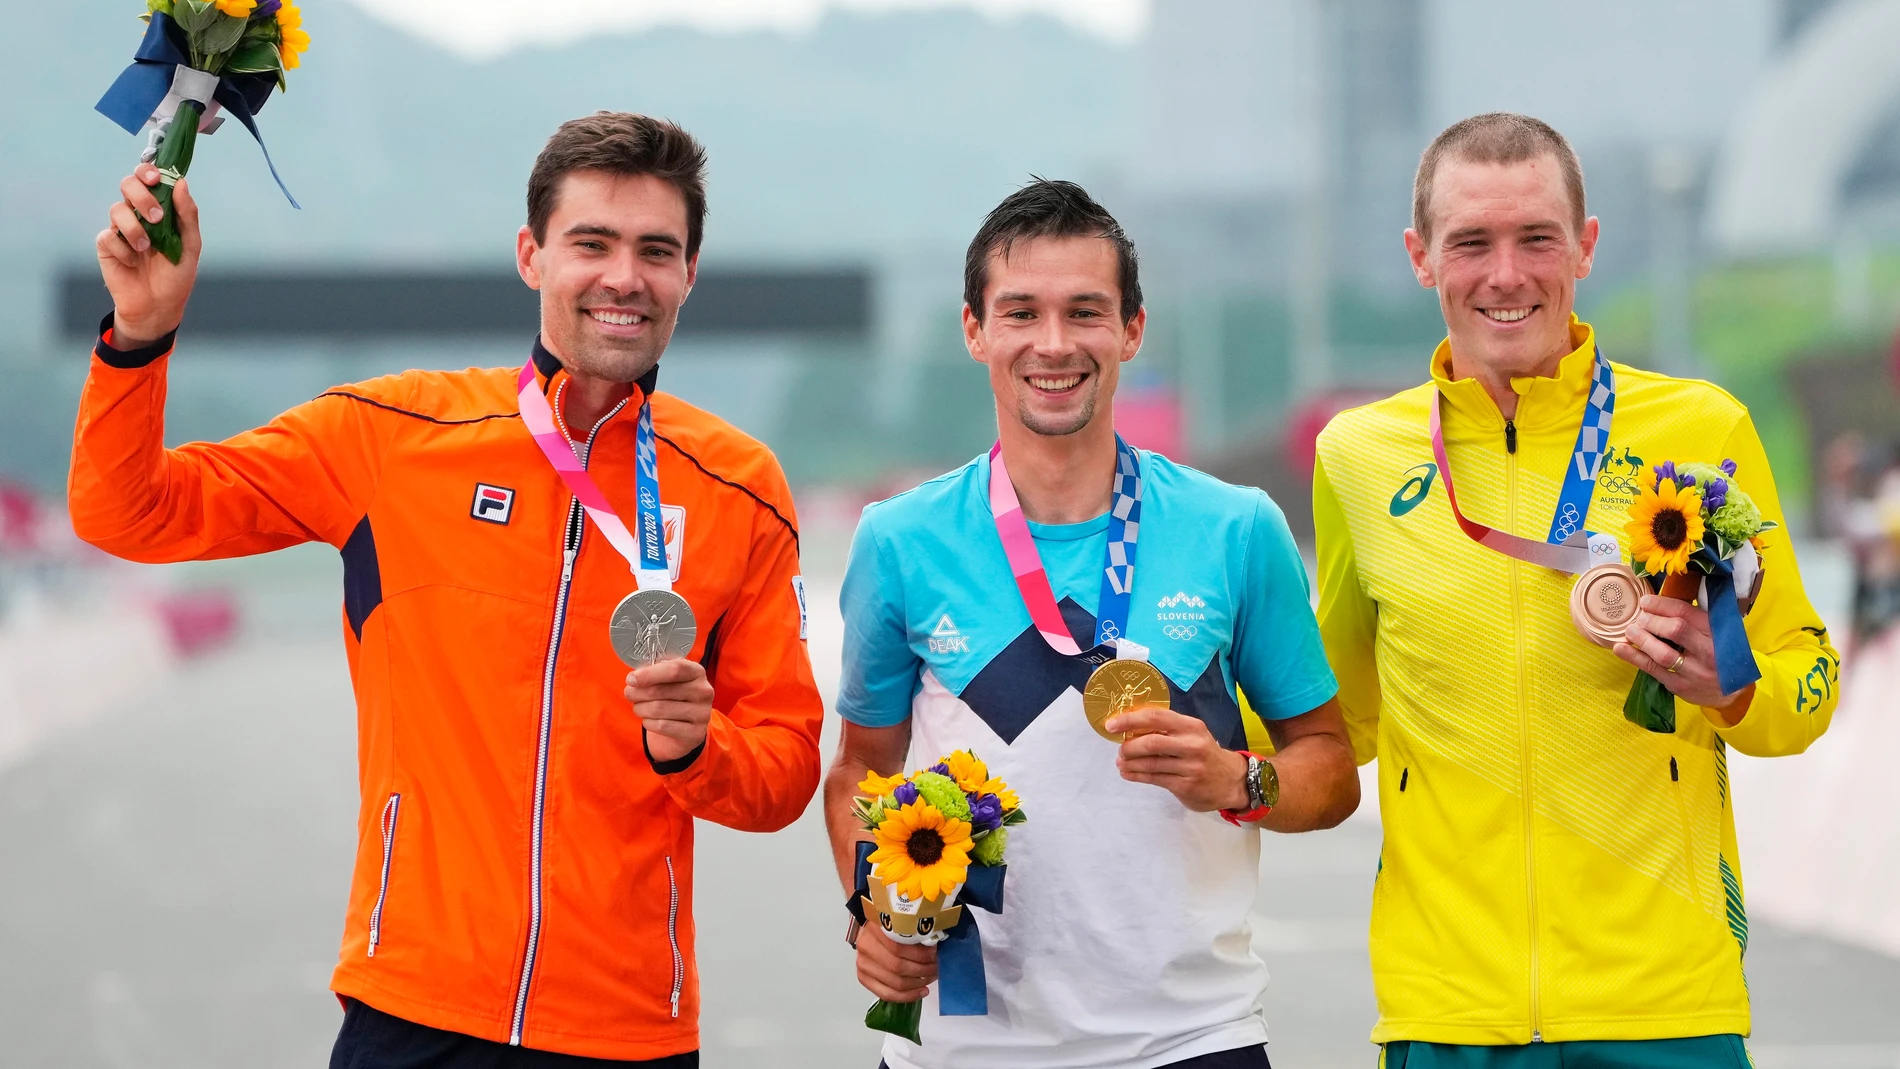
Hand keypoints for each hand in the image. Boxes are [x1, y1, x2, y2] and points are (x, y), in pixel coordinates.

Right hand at [96, 165, 199, 346]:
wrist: (159, 306)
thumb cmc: (176, 275)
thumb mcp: (190, 245)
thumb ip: (187, 214)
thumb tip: (181, 183)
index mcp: (158, 210)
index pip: (147, 179)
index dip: (148, 172)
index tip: (155, 179)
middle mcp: (137, 214)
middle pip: (128, 185)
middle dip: (141, 196)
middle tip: (156, 217)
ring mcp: (120, 229)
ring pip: (117, 209)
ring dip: (135, 228)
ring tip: (147, 248)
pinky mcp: (106, 246)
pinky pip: (108, 236)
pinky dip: (123, 249)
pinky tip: (133, 263)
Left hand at [624, 658, 713, 762]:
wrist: (685, 724)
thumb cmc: (672, 695)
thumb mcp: (667, 678)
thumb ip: (653, 673)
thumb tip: (634, 678)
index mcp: (697, 672)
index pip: (675, 669)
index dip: (650, 674)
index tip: (631, 679)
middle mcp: (704, 691)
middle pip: (661, 691)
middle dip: (638, 693)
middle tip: (629, 694)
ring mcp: (702, 713)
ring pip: (659, 709)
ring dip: (641, 708)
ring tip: (638, 707)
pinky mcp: (695, 733)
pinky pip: (662, 726)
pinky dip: (648, 723)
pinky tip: (648, 720)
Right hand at [855, 924, 936, 1002]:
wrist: (871, 930)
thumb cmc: (890, 925)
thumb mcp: (901, 920)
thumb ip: (914, 932)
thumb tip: (934, 947)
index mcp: (875, 928)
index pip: (899, 947)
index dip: (920, 954)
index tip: (934, 954)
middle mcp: (866, 947)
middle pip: (897, 967)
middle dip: (922, 970)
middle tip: (936, 968)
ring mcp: (863, 964)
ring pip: (894, 983)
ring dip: (917, 984)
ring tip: (931, 978)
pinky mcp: (863, 978)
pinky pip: (886, 994)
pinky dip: (907, 996)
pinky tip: (921, 992)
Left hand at [1107, 707, 1248, 811]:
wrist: (1232, 780)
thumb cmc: (1205, 753)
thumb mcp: (1192, 734)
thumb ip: (1167, 729)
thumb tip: (1131, 727)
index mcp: (1191, 726)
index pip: (1156, 717)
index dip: (1130, 720)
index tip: (1111, 725)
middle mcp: (1192, 745)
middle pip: (1151, 742)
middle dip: (1129, 746)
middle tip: (1120, 750)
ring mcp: (1190, 767)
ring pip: (1151, 764)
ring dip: (1130, 763)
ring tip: (1121, 763)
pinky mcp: (1186, 786)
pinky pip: (1155, 779)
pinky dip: (1136, 776)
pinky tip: (1128, 773)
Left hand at [1614, 594, 1752, 719]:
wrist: (1735, 691)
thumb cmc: (1721, 654)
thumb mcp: (1719, 632)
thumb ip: (1696, 618)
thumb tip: (1660, 602)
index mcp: (1718, 632)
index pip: (1687, 613)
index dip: (1662, 605)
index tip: (1645, 601)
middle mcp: (1708, 651)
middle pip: (1675, 630)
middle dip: (1652, 621)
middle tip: (1639, 617)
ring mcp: (1695, 672)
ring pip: (1663, 654)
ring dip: (1641, 639)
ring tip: (1629, 630)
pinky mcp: (1681, 686)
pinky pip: (1654, 670)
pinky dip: (1634, 658)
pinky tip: (1620, 648)